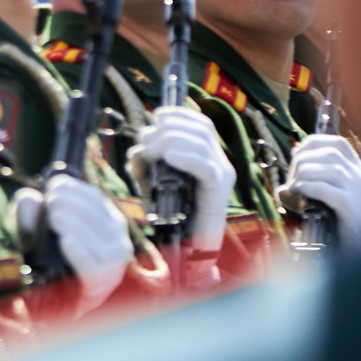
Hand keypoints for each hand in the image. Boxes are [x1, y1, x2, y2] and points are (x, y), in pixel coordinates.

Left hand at [15, 173, 130, 310]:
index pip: (96, 199)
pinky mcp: (101, 284)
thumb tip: (28, 198)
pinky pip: (95, 268)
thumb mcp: (39, 231)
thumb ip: (31, 212)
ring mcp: (112, 264)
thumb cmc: (51, 260)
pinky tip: (67, 242)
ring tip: (56, 218)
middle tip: (51, 202)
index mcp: (107, 223)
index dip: (76, 189)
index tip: (55, 185)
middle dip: (74, 205)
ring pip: (100, 240)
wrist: (56, 303)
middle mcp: (116, 241)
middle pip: (99, 217)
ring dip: (77, 225)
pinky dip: (81, 253)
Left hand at [128, 106, 233, 251]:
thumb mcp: (152, 182)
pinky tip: (169, 156)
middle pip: (200, 128)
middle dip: (169, 129)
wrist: (188, 246)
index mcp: (207, 155)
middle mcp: (219, 162)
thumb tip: (138, 149)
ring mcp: (222, 175)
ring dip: (172, 140)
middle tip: (148, 143)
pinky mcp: (219, 191)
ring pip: (202, 143)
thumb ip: (145, 163)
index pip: (201, 122)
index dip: (179, 114)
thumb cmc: (171, 213)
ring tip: (153, 152)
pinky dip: (186, 157)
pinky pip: (207, 167)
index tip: (157, 117)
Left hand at [284, 133, 360, 254]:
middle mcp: (360, 178)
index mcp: (358, 173)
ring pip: (328, 168)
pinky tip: (299, 195)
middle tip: (292, 183)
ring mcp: (358, 192)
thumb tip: (280, 191)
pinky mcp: (351, 209)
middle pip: (328, 153)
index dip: (312, 145)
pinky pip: (327, 190)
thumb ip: (310, 194)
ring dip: (303, 175)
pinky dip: (308, 188)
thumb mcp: (334, 204)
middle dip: (302, 162)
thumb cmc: (351, 229)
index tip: (297, 160)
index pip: (337, 143)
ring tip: (294, 190)